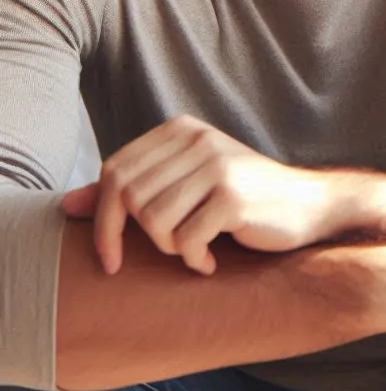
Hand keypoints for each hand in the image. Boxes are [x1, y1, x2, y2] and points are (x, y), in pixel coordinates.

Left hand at [62, 115, 385, 275]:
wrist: (310, 205)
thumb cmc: (245, 198)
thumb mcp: (188, 185)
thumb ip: (134, 190)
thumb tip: (70, 205)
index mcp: (182, 130)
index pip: (115, 170)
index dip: (103, 218)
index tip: (111, 256)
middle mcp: (198, 140)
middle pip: (128, 196)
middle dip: (130, 239)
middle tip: (160, 256)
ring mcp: (217, 166)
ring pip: (153, 221)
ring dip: (168, 249)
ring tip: (194, 249)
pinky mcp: (233, 196)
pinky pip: (185, 240)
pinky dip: (193, 260)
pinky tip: (212, 259)